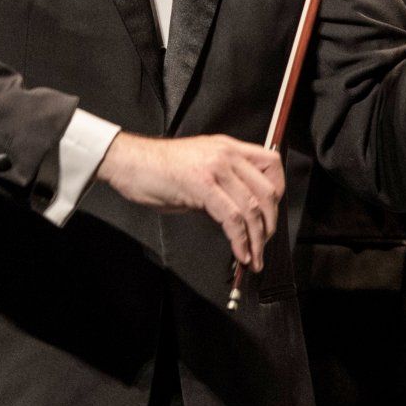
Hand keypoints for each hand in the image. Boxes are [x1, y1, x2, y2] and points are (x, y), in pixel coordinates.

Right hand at [95, 133, 284, 270]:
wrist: (127, 162)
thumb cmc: (156, 169)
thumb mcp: (199, 172)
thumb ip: (221, 188)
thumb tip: (236, 215)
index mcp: (229, 147)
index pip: (272, 164)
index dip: (278, 192)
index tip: (271, 215)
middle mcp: (227, 154)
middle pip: (267, 190)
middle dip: (270, 223)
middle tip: (264, 244)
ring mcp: (216, 168)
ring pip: (252, 207)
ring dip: (257, 239)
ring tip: (254, 258)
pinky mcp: (202, 185)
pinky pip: (232, 218)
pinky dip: (240, 240)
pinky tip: (239, 252)